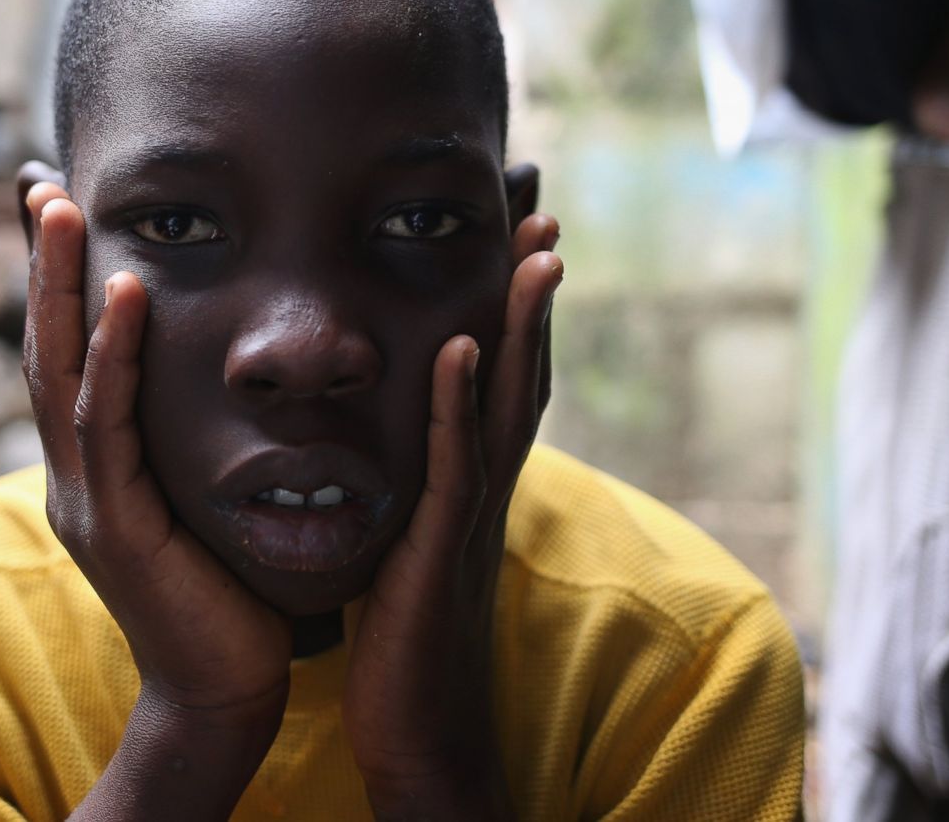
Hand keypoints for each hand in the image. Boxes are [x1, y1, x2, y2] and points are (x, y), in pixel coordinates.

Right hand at [21, 181, 291, 816]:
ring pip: (57, 374)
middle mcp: (72, 474)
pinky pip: (104, 426)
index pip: (66, 355)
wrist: (227, 685)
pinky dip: (111, 355)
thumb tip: (208, 372)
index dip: (57, 281)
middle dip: (39, 265)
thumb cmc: (227, 587)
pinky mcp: (111, 525)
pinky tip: (121, 292)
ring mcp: (82, 499)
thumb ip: (181, 438)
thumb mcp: (195, 492)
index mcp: (92, 465)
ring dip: (56, 287)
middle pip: (43, 349)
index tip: (56, 204)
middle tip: (37, 183)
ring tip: (59, 208)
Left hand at [342, 213, 561, 820]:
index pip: (501, 378)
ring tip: (534, 254)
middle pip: (521, 374)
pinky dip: (458, 403)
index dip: (515, 310)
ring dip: (520, 329)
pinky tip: (457, 346)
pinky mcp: (441, 551)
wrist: (418, 731)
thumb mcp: (413, 544)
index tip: (520, 238)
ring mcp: (470, 518)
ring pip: (505, 406)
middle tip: (545, 216)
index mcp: (473, 482)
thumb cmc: (405, 640)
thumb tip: (402, 440)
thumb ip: (416, 490)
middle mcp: (485, 489)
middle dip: (534, 298)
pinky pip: (454, 466)